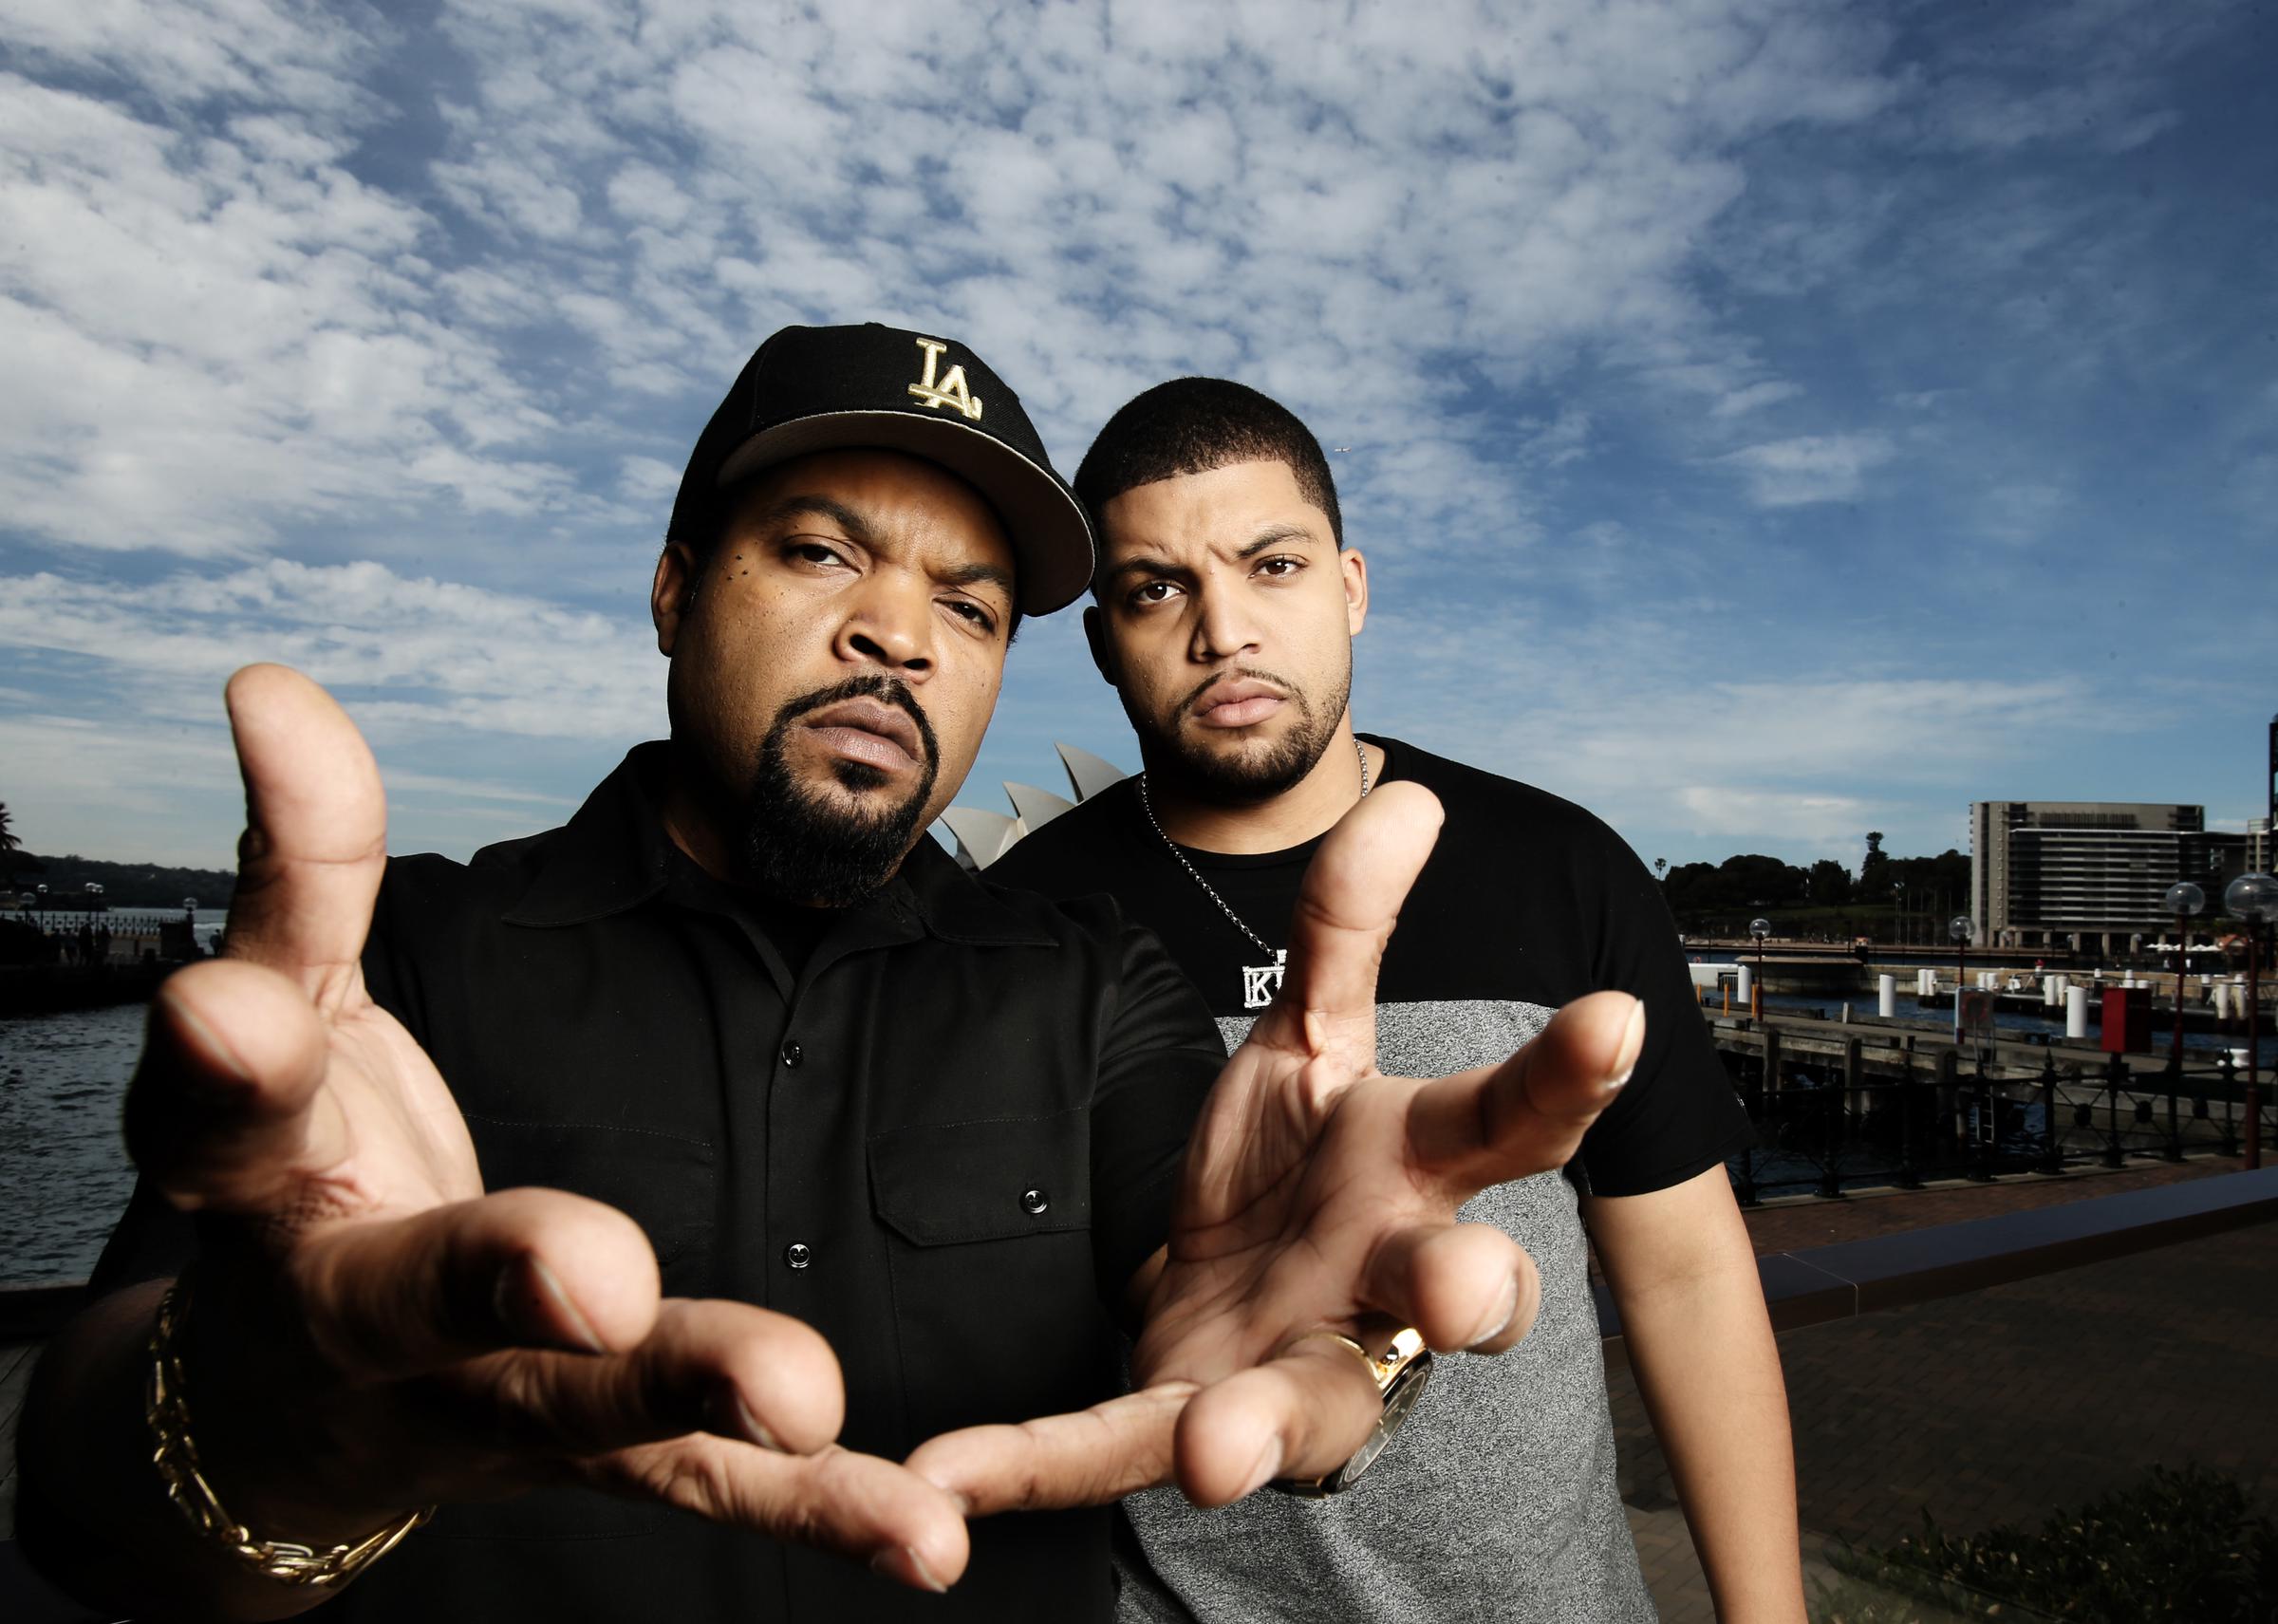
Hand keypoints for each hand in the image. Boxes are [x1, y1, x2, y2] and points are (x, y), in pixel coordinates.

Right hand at [127, 666, 966, 1592]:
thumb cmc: (303, 1165)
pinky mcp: (592, 1455)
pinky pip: (705, 1489)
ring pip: (584, 1418)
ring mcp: (485, 1404)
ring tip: (808, 1400)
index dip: (230, 1062)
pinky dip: (811, 1513)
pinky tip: (923, 1538)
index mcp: (268, 1180)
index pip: (234, 1118)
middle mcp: (364, 1313)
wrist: (284, 1398)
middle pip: (424, 1300)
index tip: (230, 1007)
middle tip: (589, 1274)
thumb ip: (303, 862)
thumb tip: (277, 695)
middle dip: (502, 1277)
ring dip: (694, 1401)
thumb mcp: (288, 1009)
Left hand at [908, 781, 1639, 1511]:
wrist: (1225, 1292)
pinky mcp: (1189, 1422)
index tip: (1613, 1015)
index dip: (1569, 1071)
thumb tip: (1414, 801)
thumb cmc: (1299, 1165)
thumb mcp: (1309, 1037)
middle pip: (1450, 1291)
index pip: (1512, 1118)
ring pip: (1306, 1408)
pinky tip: (950, 1479)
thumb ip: (1349, 930)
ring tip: (1220, 1446)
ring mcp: (1298, 1367)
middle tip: (1466, 1288)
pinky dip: (1032, 1465)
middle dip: (1469, 1292)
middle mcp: (1387, 1283)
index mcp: (1425, 1171)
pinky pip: (1112, 1448)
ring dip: (1262, 1429)